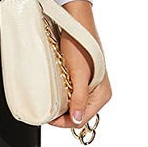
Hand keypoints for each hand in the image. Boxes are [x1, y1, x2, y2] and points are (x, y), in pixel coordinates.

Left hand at [49, 0, 110, 133]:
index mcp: (102, 95)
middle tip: (45, 109)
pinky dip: (63, 96)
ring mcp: (92, 87)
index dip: (62, 122)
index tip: (47, 117)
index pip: (80, 120)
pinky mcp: (84, 81)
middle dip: (62, 115)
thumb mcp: (78, 75)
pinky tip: (56, 90)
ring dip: (62, 106)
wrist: (76, 24)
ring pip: (74, 106)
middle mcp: (99, 93)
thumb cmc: (79, 46)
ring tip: (50, 99)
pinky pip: (73, 96)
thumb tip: (76, 120)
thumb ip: (79, 99)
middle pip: (78, 115)